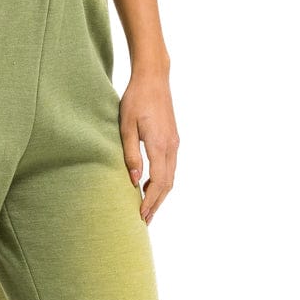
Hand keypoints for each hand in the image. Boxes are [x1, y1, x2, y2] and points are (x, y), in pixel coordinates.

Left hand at [118, 69, 179, 224]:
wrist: (154, 78)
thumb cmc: (135, 99)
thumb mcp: (125, 126)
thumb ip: (130, 154)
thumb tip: (133, 181)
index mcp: (159, 145)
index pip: (158, 183)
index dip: (150, 202)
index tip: (141, 216)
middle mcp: (171, 146)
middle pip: (168, 184)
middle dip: (157, 204)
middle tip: (145, 221)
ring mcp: (174, 143)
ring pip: (171, 177)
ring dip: (160, 194)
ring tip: (147, 207)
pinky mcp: (173, 138)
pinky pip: (170, 166)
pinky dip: (162, 180)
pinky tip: (149, 185)